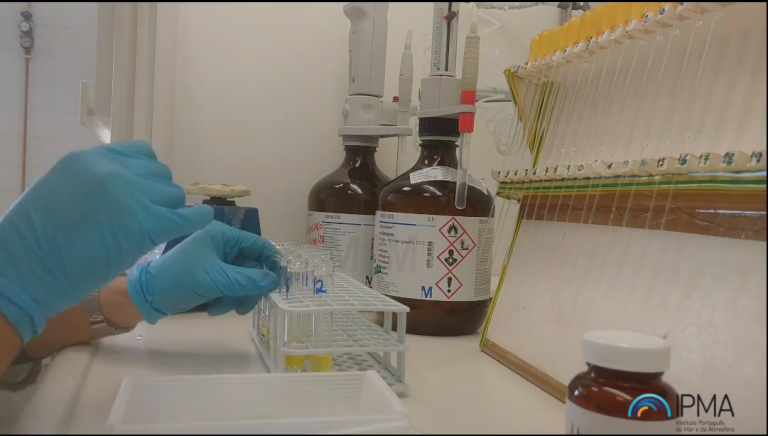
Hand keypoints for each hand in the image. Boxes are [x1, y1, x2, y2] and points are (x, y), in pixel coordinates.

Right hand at [0, 141, 211, 342]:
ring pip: (173, 195)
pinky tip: (201, 223)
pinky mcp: (146, 225)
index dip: (148, 175)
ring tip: (160, 229)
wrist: (24, 269)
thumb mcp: (61, 190)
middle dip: (159, 195)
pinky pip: (188, 217)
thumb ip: (93, 182)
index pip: (141, 154)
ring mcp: (132, 195)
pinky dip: (198, 219)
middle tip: (152, 216)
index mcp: (90, 159)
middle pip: (160, 175)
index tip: (147, 192)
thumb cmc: (35, 240)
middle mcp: (114, 171)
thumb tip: (122, 187)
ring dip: (171, 211)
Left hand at [127, 221, 279, 322]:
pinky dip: (228, 299)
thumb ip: (247, 280)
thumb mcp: (216, 279)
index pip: (257, 244)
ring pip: (244, 279)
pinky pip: (232, 287)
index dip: (270, 262)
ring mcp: (218, 261)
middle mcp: (222, 245)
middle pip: (252, 265)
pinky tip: (216, 309)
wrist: (148, 297)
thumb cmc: (180, 280)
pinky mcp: (213, 276)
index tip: (277, 282)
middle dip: (250, 287)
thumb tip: (274, 281)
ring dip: (238, 296)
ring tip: (226, 309)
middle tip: (246, 306)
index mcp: (222, 235)